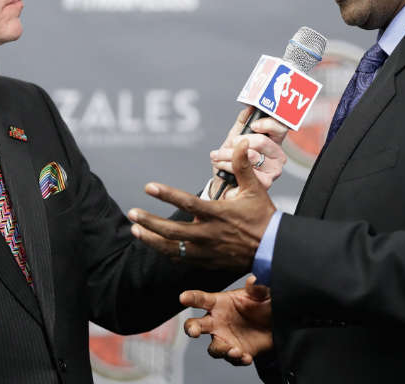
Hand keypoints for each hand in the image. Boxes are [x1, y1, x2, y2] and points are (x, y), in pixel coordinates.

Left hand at [128, 139, 275, 270]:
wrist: (273, 250)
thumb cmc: (263, 218)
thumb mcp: (255, 189)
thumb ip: (243, 166)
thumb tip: (242, 143)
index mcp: (218, 214)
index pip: (188, 203)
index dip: (167, 194)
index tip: (148, 187)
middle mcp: (209, 234)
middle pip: (172, 231)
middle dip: (149, 222)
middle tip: (132, 213)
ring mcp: (207, 251)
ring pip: (172, 248)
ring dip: (151, 239)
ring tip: (135, 230)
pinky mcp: (207, 262)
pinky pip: (182, 259)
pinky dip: (166, 252)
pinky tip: (155, 245)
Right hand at [181, 275, 272, 364]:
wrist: (277, 325)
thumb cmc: (265, 304)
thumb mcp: (263, 294)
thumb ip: (257, 288)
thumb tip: (253, 280)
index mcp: (220, 303)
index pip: (201, 299)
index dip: (191, 298)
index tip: (183, 297)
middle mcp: (218, 322)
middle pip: (196, 326)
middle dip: (191, 329)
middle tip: (194, 331)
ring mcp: (226, 338)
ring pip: (214, 348)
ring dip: (221, 350)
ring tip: (234, 350)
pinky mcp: (238, 352)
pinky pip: (232, 359)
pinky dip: (238, 359)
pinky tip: (246, 357)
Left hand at [211, 108, 288, 192]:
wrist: (224, 183)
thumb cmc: (234, 160)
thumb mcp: (235, 136)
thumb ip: (243, 121)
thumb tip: (249, 108)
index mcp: (274, 141)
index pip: (280, 127)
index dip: (267, 124)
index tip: (253, 125)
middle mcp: (277, 155)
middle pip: (262, 141)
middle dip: (239, 140)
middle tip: (230, 143)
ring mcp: (273, 170)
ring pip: (250, 155)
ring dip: (228, 153)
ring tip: (218, 155)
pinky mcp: (266, 182)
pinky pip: (244, 169)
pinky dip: (227, 165)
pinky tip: (221, 165)